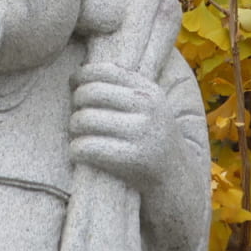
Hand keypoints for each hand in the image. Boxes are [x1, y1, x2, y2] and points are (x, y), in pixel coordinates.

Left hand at [68, 61, 185, 192]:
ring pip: (83, 120)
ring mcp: (140, 133)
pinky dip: (75, 150)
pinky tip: (79, 153)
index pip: (103, 70)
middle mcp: (147, 108)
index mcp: (149, 90)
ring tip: (77, 136)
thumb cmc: (152, 139)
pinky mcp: (132, 159)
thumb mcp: (148, 107)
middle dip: (74, 104)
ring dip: (73, 129)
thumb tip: (80, 69)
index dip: (80, 76)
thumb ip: (124, 86)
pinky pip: (85, 147)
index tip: (73, 85)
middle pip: (89, 93)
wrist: (178, 181)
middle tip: (76, 117)